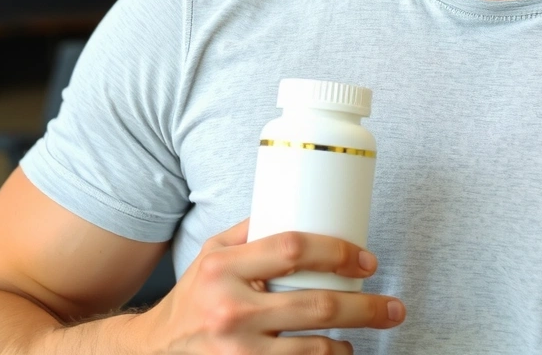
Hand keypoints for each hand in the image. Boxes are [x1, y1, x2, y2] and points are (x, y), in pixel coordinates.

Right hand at [134, 219, 404, 353]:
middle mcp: (230, 311)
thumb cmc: (191, 298)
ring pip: (312, 350)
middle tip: (392, 306)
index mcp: (224, 268)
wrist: (149, 353)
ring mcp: (236, 354)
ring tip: (366, 332)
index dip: (338, 251)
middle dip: (365, 307)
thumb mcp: (212, 253)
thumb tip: (303, 202)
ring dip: (349, 342)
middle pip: (316, 306)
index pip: (292, 248)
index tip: (366, 259)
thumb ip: (253, 230)